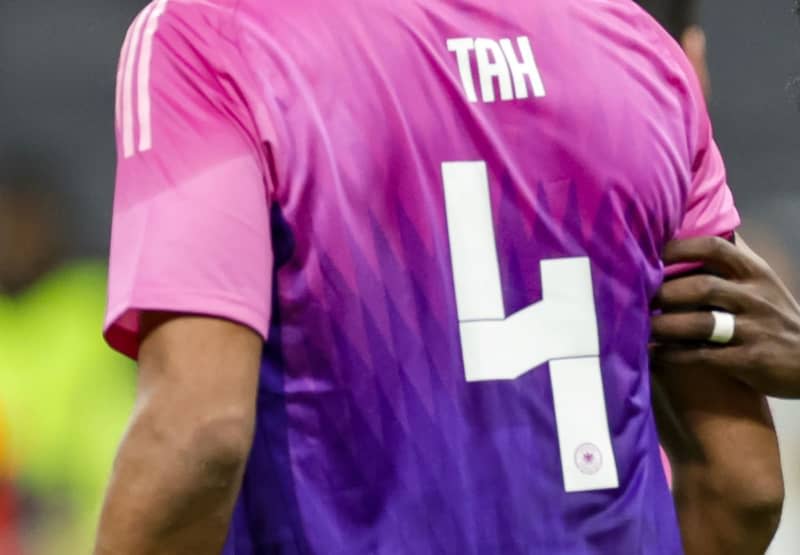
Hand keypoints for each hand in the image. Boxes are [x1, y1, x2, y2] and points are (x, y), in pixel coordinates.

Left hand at [651, 235, 799, 397]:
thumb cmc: (775, 316)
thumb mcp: (761, 282)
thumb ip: (729, 263)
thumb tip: (690, 233)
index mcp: (755, 273)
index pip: (714, 247)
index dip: (678, 248)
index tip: (648, 253)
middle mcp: (754, 297)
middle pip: (702, 286)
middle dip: (664, 292)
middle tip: (636, 297)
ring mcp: (753, 329)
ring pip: (701, 323)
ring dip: (664, 325)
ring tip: (639, 325)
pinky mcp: (749, 360)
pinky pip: (703, 356)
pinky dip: (673, 355)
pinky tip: (652, 353)